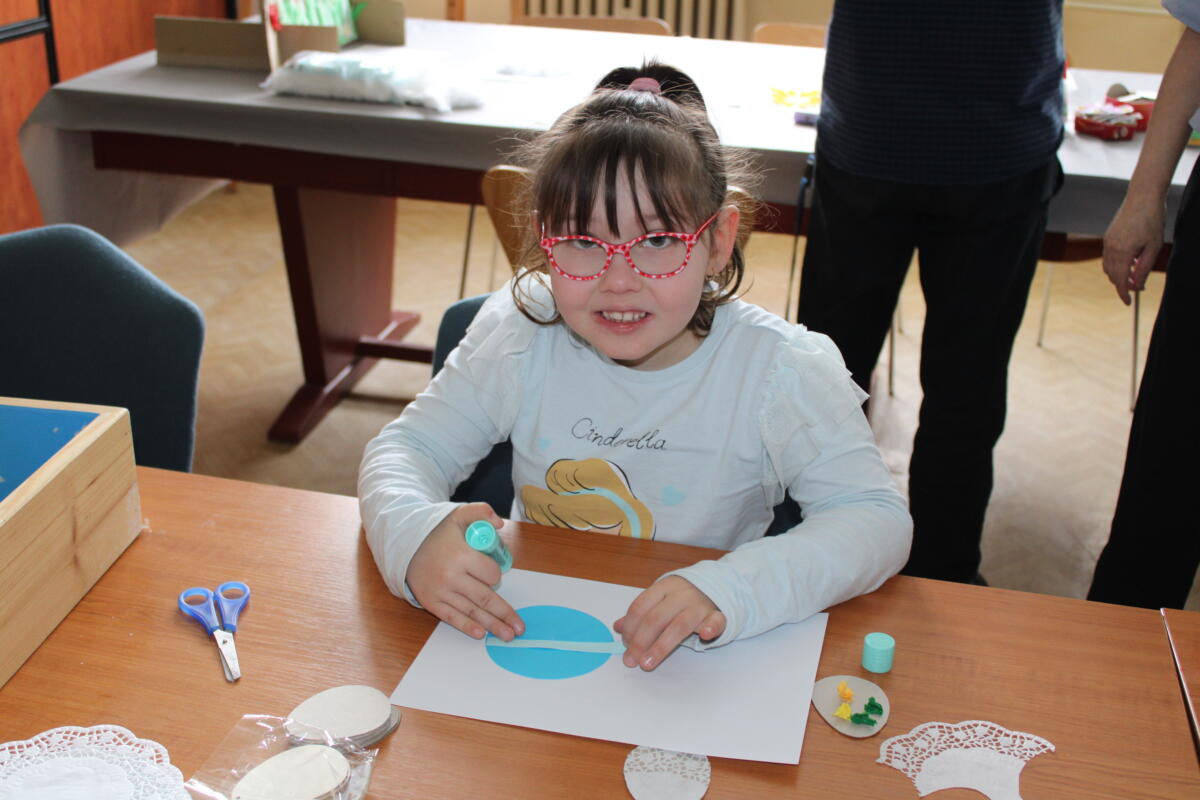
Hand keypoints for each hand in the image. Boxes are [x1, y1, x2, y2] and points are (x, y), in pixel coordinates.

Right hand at [406, 503, 523, 641]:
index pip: (490, 573)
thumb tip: (500, 524)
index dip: (496, 575)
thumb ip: (481, 512)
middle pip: (485, 598)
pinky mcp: (431, 602)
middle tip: (520, 627)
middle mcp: (451, 576)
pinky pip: (452, 617)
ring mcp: (440, 592)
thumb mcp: (458, 515)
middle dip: (505, 614)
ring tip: (508, 636)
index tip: (495, 574)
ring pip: (471, 611)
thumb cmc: (438, 533)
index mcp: (460, 555)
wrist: (406, 546)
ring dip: (492, 626)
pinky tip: (481, 634)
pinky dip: (467, 627)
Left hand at [613, 576, 725, 671]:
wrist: (716, 586)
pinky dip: (711, 627)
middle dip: (640, 641)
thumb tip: (617, 627)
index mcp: (664, 587)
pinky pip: (716, 620)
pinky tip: (704, 636)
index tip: (624, 646)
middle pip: (656, 618)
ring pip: (680, 625)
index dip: (630, 628)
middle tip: (631, 660)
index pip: (641, 606)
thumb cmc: (681, 598)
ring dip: (661, 646)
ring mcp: (700, 604)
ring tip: (648, 663)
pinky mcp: (717, 615)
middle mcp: (681, 594)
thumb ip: (640, 613)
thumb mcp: (660, 600)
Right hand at [1102, 198, 1164, 304]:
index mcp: (1122, 253)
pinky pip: (1108, 257)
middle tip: (1139, 286)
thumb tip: (1137, 285)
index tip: (1128, 303)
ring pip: (1108, 267)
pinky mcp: (1108, 237)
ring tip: (1135, 272)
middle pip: (1112, 276)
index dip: (1124, 293)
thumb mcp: (1154, 247)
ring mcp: (1107, 242)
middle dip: (1123, 284)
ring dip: (1119, 274)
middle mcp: (1110, 249)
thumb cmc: (1152, 220)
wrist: (1142, 197)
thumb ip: (1143, 268)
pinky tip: (1130, 260)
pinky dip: (1116, 264)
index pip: (1120, 281)